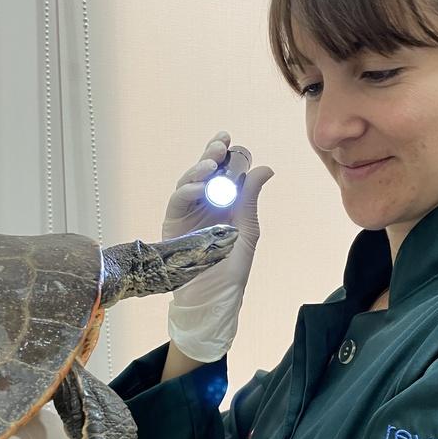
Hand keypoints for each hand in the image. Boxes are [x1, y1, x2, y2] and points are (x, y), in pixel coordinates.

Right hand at [163, 131, 273, 361]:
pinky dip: (187, 189)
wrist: (213, 296)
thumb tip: (264, 168)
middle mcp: (206, 202)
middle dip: (211, 155)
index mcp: (226, 202)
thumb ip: (250, 198)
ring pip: (189, 180)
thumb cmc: (231, 268)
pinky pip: (178, 199)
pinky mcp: (173, 221)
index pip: (225, 171)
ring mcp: (188, 210)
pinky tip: (200, 187)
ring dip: (199, 169)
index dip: (227, 155)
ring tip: (211, 165)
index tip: (232, 142)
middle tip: (220, 145)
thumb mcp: (247, 229)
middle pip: (205, 170)